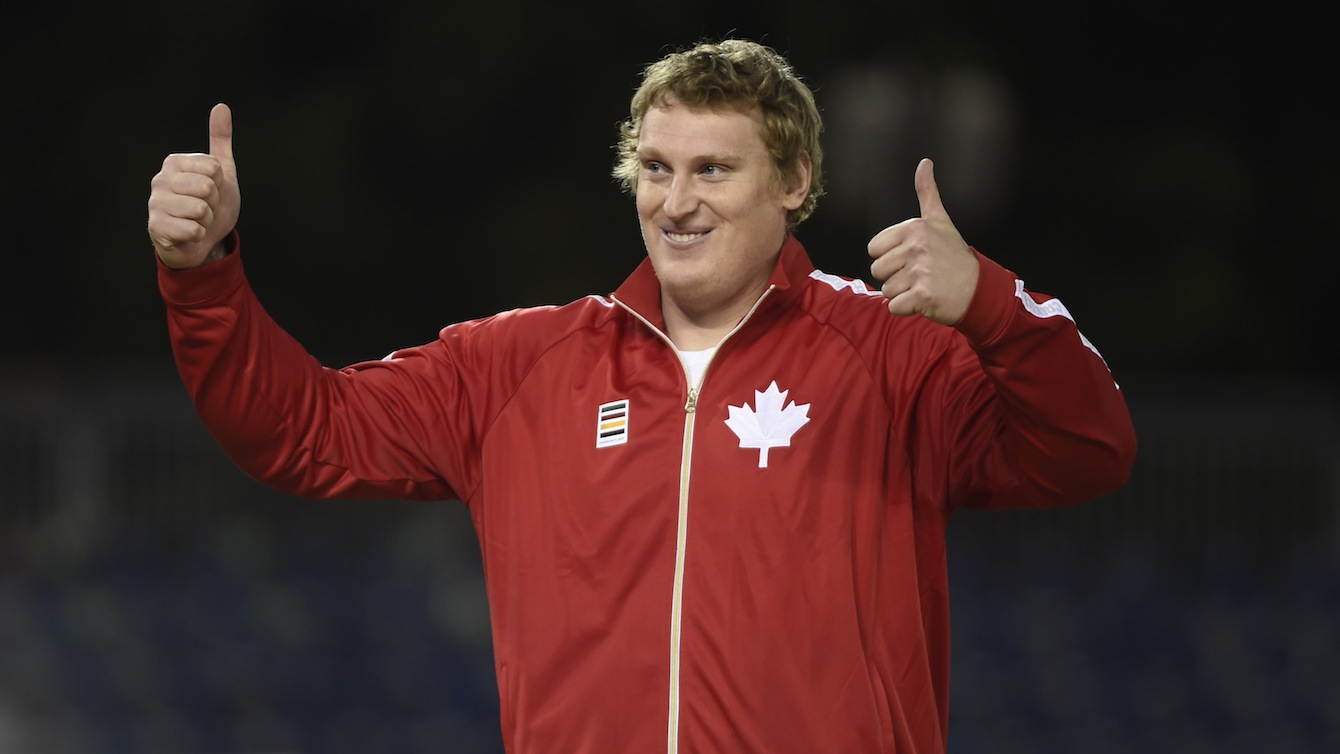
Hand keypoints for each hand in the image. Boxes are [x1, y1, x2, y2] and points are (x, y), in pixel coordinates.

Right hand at [147, 103, 239, 268]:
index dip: (220, 184)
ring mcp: (155, 203)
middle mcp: (160, 180)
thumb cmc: (211, 205)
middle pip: (208, 187)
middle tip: (205, 208)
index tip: (212, 190)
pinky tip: (189, 234)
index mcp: (175, 162)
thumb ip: (220, 140)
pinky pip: (193, 229)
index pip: (213, 168)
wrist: (202, 241)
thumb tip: (221, 106)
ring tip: (197, 221)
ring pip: (200, 209)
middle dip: (214, 203)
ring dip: (207, 220)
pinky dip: (198, 235)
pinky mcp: (156, 227)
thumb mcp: (221, 172)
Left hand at [868, 158, 978, 325]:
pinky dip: (906, 309)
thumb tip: (924, 163)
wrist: (978, 289)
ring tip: (924, 286)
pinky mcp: (923, 296)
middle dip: (895, 277)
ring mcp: (920, 272)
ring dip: (902, 294)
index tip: (912, 258)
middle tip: (920, 275)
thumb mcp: (940, 221)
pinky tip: (924, 300)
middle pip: (877, 271)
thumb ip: (927, 193)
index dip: (890, 257)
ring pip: (886, 291)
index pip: (874, 249)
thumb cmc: (954, 256)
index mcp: (914, 228)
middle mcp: (916, 247)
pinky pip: (894, 307)